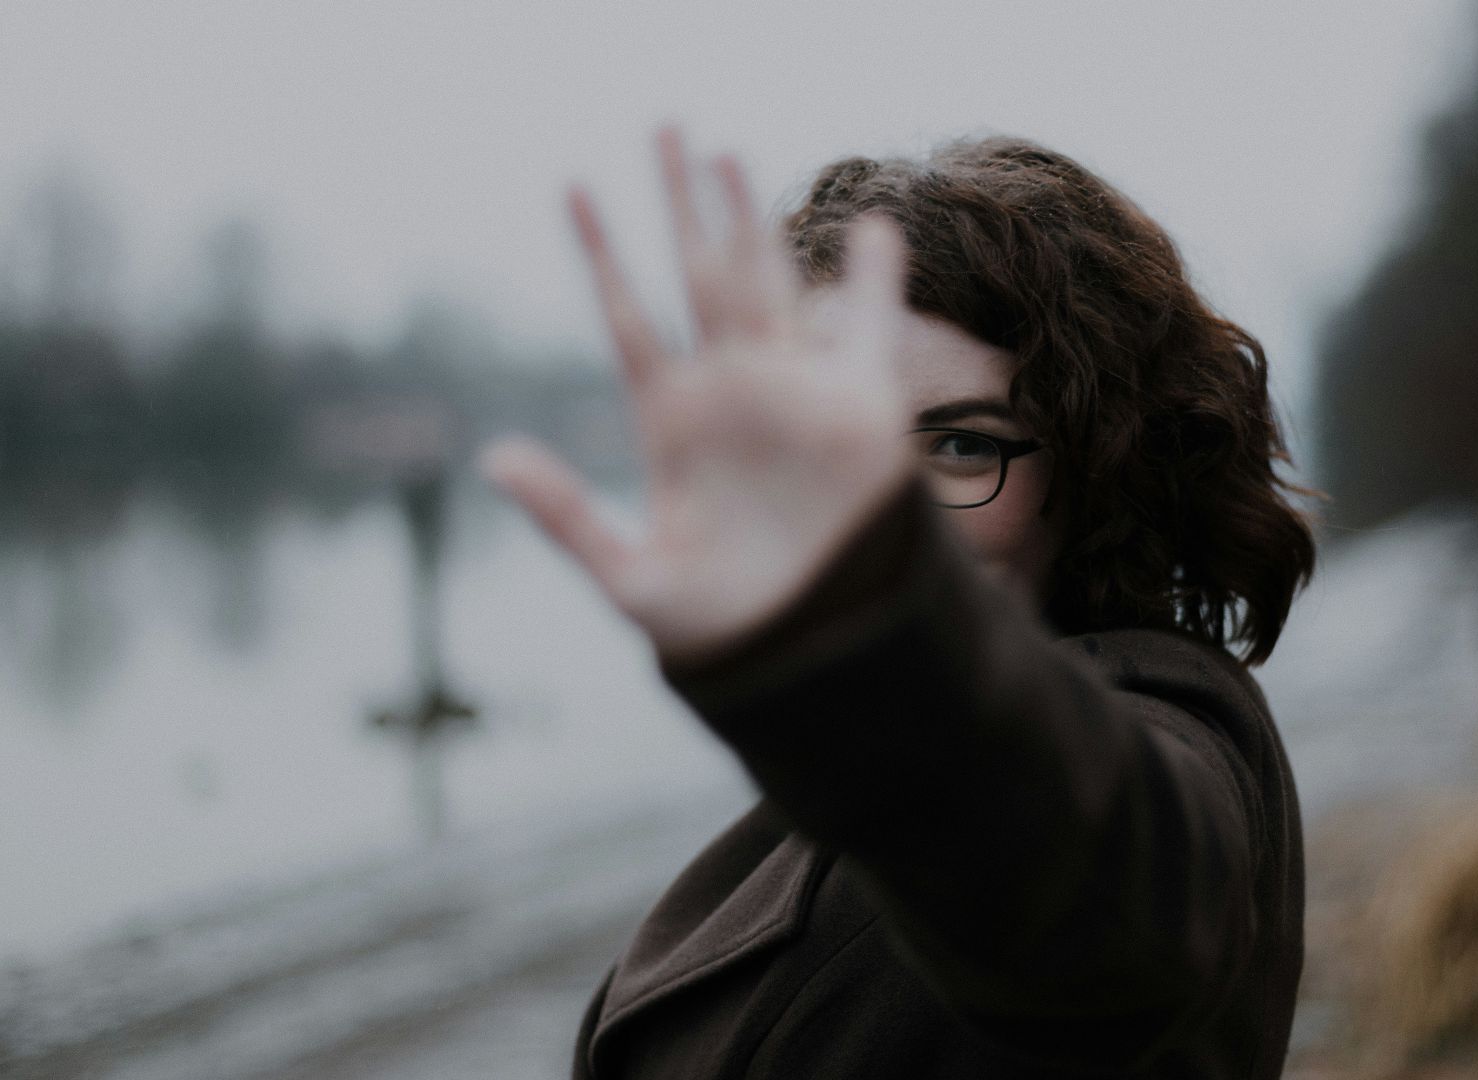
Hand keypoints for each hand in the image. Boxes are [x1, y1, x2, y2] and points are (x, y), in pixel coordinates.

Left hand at [482, 127, 914, 668]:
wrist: (815, 658)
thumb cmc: (721, 631)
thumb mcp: (632, 581)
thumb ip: (567, 518)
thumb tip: (492, 456)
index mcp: (672, 421)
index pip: (630, 316)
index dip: (602, 253)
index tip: (573, 188)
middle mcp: (731, 392)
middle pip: (698, 273)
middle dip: (679, 203)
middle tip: (663, 125)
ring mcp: (795, 394)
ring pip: (769, 281)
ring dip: (751, 216)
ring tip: (728, 152)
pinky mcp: (861, 411)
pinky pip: (867, 330)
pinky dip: (874, 280)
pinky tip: (872, 229)